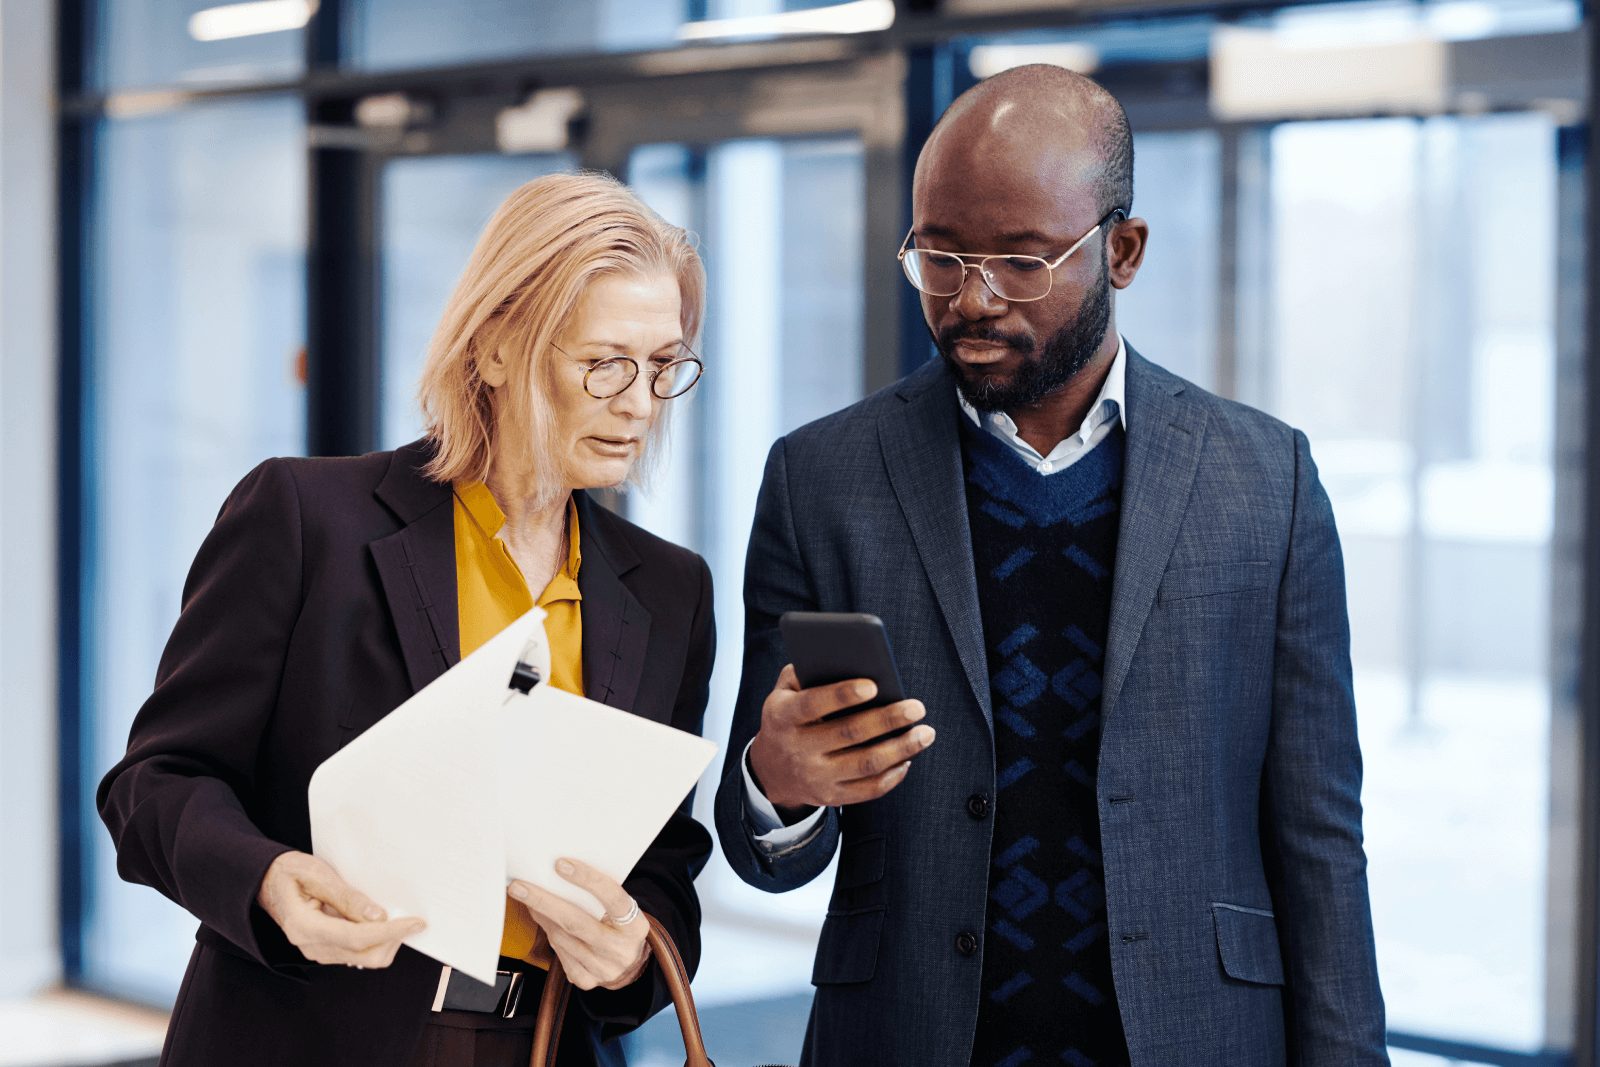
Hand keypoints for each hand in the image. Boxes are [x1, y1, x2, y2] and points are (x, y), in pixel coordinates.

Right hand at [255, 850, 425, 967]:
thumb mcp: (317, 874)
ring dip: (386, 940)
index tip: (415, 923)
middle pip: (365, 955)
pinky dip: (375, 939)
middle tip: (410, 917)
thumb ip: (346, 896)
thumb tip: (377, 916)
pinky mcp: (326, 949)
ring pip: (365, 957)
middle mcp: (311, 946)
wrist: (267, 881)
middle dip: (392, 939)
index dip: (390, 932)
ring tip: (395, 915)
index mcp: (305, 927)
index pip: (357, 939)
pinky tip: (379, 919)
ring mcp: (318, 951)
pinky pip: (358, 952)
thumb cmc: (289, 872)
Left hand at [509, 859, 650, 990]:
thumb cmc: (620, 926)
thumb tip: (558, 872)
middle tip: (519, 886)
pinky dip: (548, 933)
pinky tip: (543, 920)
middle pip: (576, 922)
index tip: (560, 864)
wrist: (630, 963)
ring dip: (541, 916)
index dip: (587, 879)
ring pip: (562, 938)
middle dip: (544, 901)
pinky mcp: (586, 980)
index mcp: (635, 926)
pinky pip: (559, 954)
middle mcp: (620, 950)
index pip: (613, 898)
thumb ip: (599, 894)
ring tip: (528, 899)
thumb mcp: (620, 909)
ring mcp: (602, 969)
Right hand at [748, 664, 934, 819]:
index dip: (842, 695)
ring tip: (925, 733)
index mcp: (784, 716)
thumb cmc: (789, 717)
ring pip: (865, 764)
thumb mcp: (783, 691)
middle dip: (887, 719)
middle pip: (849, 734)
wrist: (771, 770)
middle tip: (917, 707)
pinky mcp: (831, 797)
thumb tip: (846, 659)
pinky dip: (893, 775)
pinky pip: (868, 790)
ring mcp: (815, 776)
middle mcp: (798, 749)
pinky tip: (908, 757)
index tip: (874, 684)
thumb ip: (806, 671)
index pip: (814, 704)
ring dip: (901, 749)